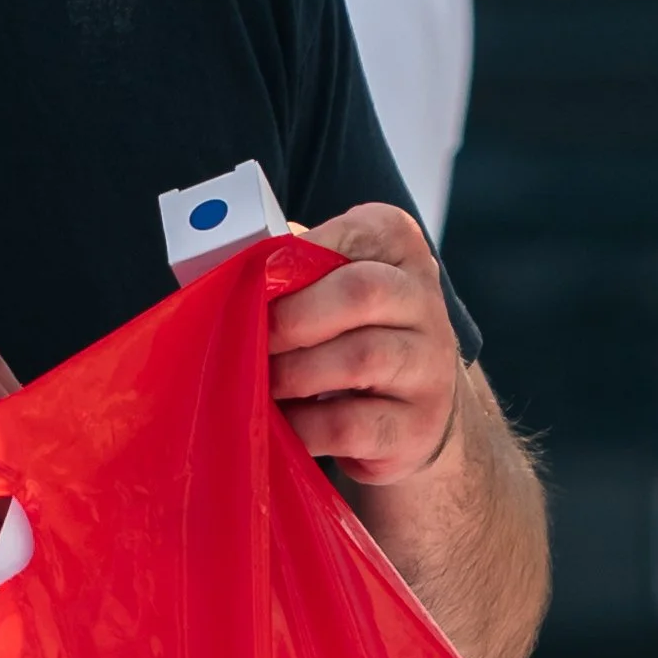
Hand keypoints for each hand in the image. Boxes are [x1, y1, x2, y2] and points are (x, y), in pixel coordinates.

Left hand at [268, 203, 460, 486]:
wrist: (416, 411)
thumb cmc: (353, 333)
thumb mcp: (334, 285)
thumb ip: (295, 266)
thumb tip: (229, 268)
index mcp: (400, 251)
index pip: (362, 231)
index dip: (301, 254)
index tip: (260, 277)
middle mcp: (423, 301)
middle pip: (361, 292)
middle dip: (291, 318)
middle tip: (249, 339)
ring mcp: (429, 365)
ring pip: (360, 359)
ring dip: (292, 374)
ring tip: (259, 382)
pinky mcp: (416, 426)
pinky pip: (348, 424)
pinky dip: (302, 426)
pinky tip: (281, 423)